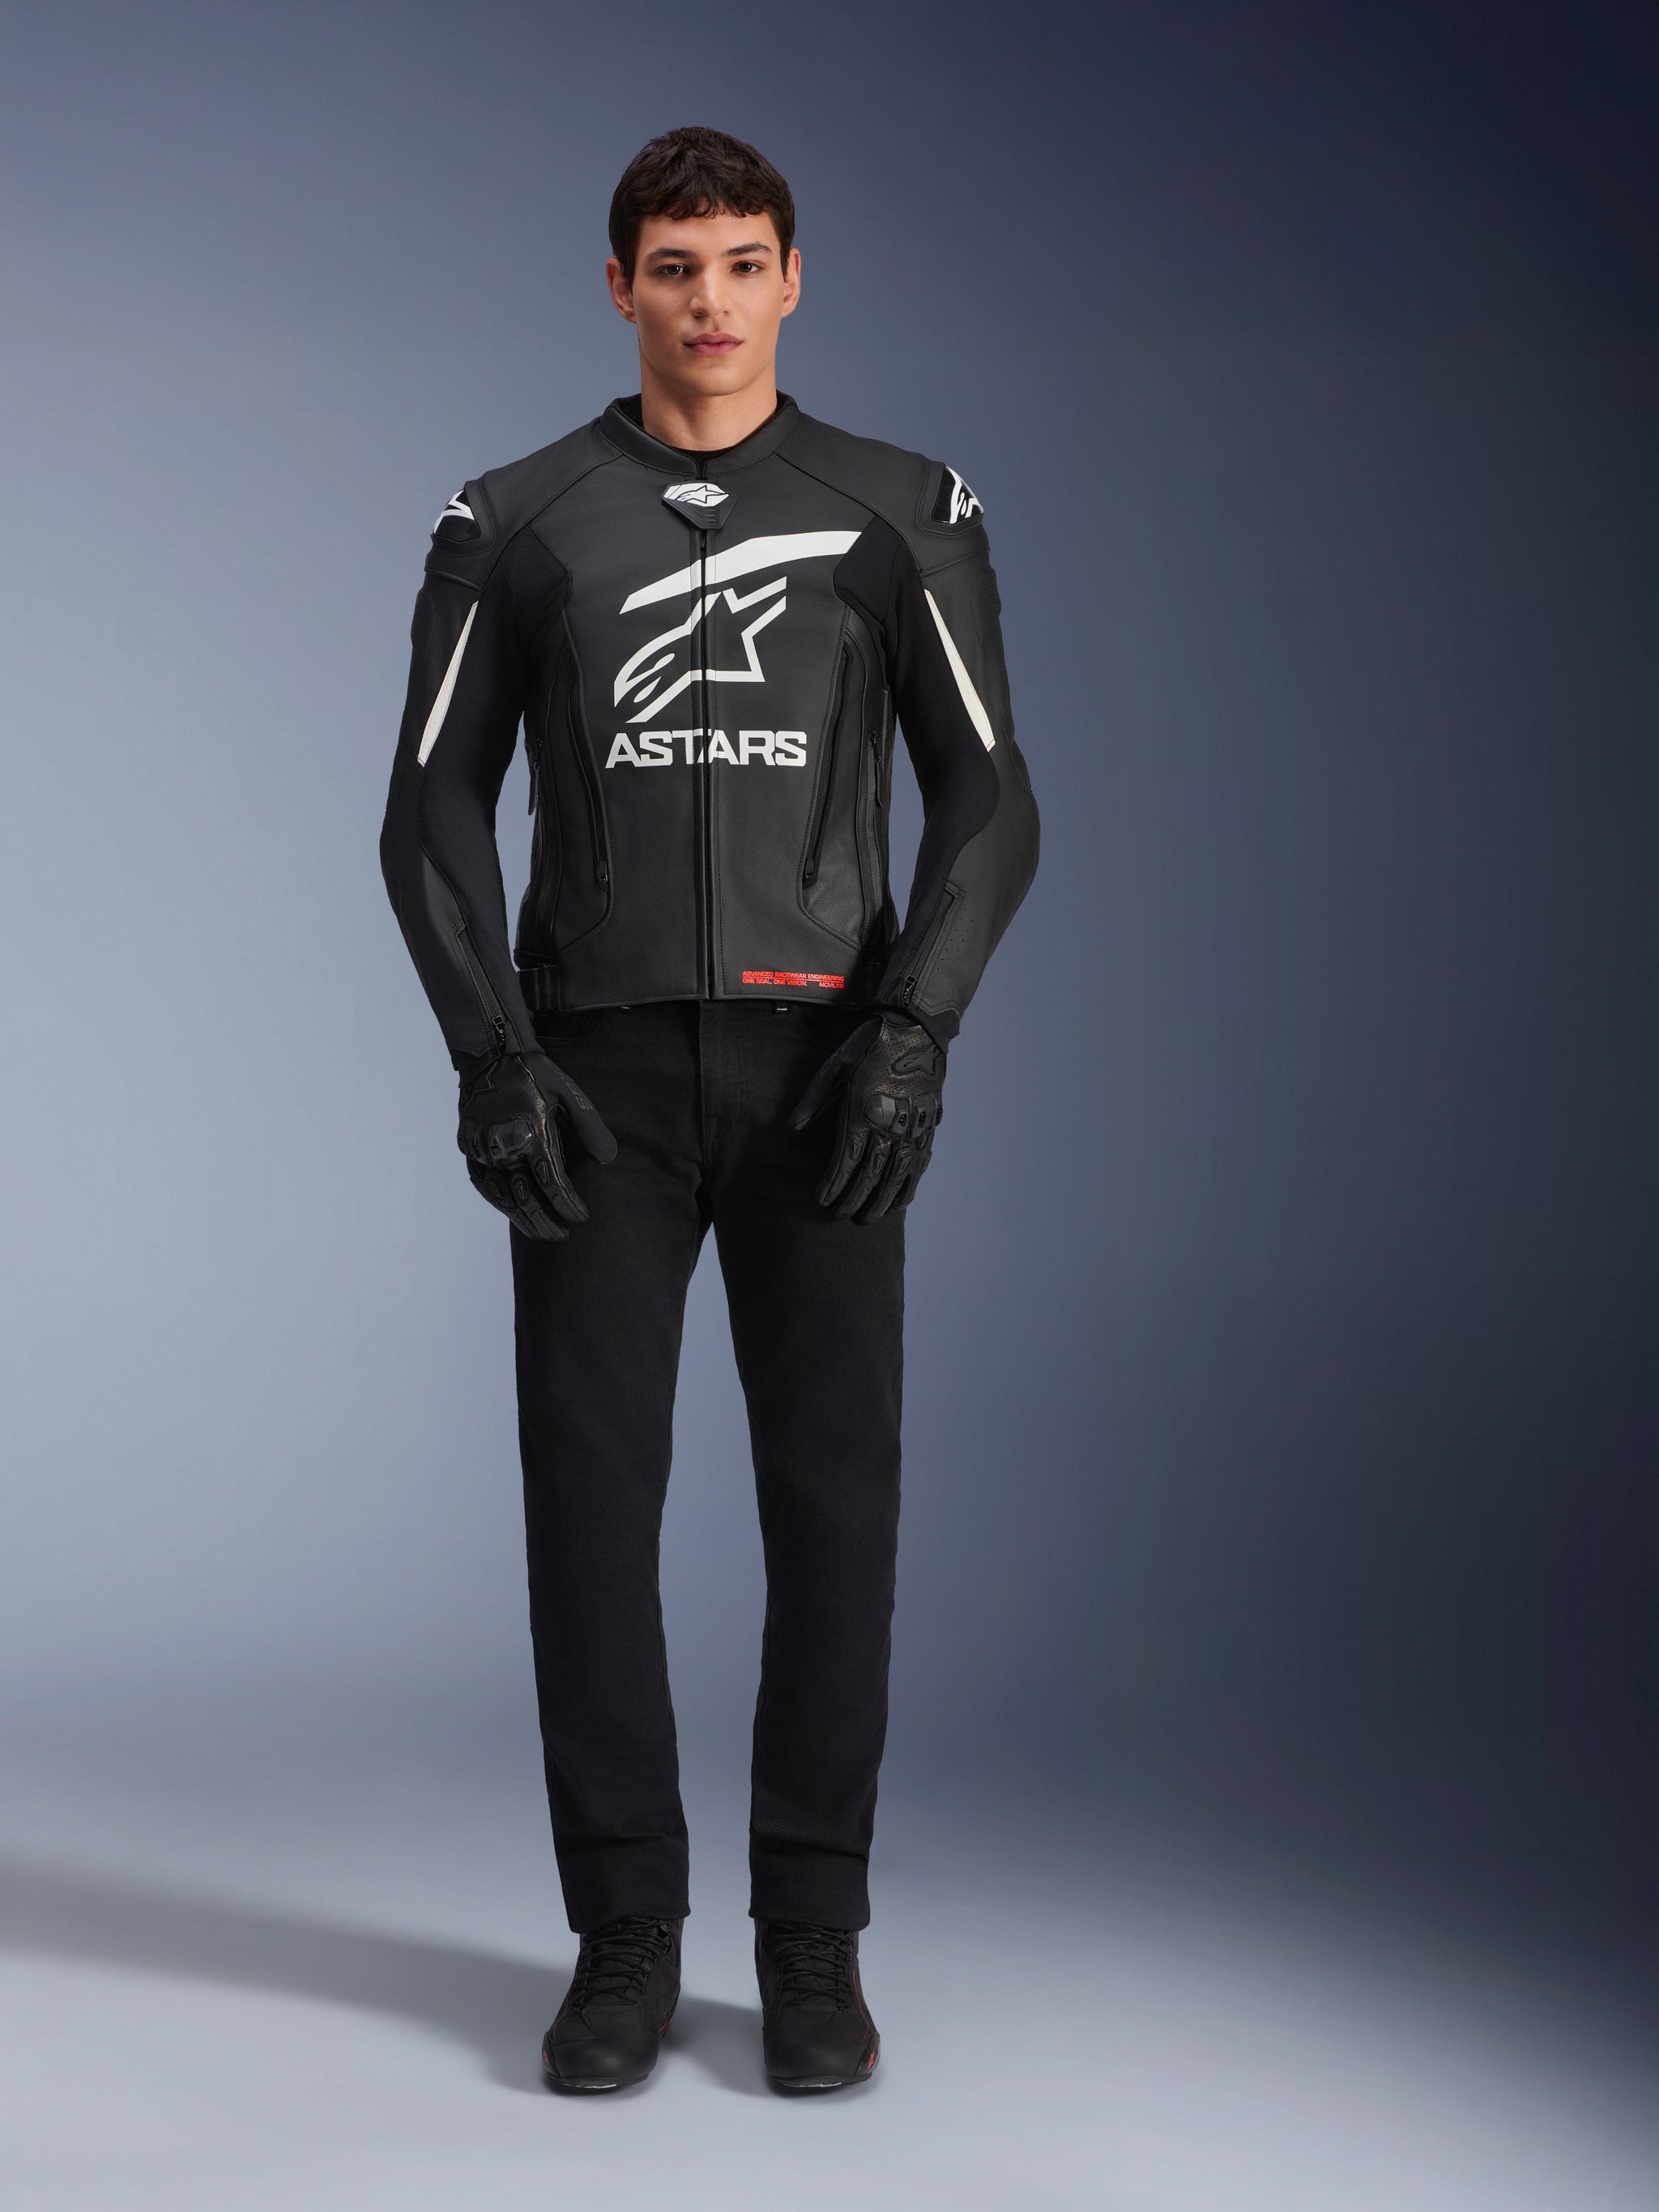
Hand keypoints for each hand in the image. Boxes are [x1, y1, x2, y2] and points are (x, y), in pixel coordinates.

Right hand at [457, 1049, 616, 1239]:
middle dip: (547, 1222)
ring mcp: (484, 1150)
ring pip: (503, 1198)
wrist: (491, 1054)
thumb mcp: (569, 1093)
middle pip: (527, 1199)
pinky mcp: (470, 1148)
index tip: (581, 1218)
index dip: (568, 1206)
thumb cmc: (534, 1073)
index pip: (553, 1184)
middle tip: (562, 1235)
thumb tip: (609, 1158)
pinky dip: (499, 1203)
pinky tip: (511, 1211)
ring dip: (522, 1220)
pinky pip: (483, 1185)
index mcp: (533, 1135)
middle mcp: (506, 1148)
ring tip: (540, 1233)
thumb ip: (590, 1127)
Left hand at [788, 1012, 944, 1221]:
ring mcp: (911, 1129)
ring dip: (882, 1201)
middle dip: (854, 1199)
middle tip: (842, 1217)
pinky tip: (901, 1202)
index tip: (823, 1201)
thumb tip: (792, 1127)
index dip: (834, 1184)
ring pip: (896, 1176)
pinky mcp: (927, 1127)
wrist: (916, 1030)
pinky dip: (909, 1186)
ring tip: (870, 1218)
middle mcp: (889, 1126)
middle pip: (870, 1175)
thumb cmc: (870, 1046)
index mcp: (862, 1112)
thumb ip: (813, 1099)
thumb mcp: (835, 1066)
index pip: (845, 1161)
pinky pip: (919, 1165)